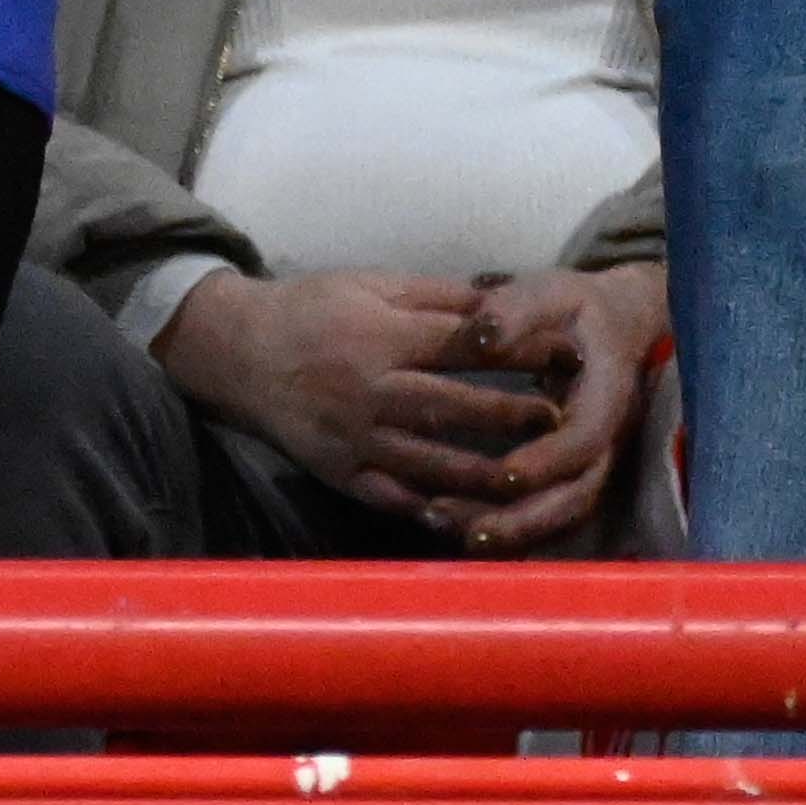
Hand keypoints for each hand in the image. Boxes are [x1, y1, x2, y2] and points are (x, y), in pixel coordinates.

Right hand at [153, 272, 541, 525]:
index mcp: (382, 336)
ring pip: (429, 463)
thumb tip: (504, 305)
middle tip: (561, 422)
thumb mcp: (373, 284)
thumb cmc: (313, 309)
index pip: (464, 347)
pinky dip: (429, 511)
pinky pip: (391, 497)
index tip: (567, 354)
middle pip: (452, 408)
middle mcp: (370, 390)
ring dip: (482, 474)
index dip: (519, 352)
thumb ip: (439, 298)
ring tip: (530, 479)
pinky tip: (467, 520)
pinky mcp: (340, 472)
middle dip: (510, 416)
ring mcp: (355, 437)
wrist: (238, 352)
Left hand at [433, 263, 668, 552]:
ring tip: (449, 529)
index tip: (506, 472)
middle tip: (470, 531)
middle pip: (575, 497)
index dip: (549, 460)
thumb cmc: (575, 311)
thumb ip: (515, 310)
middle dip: (525, 520)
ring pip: (559, 516)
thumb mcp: (550, 293)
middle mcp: (605, 442)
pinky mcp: (570, 478)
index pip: (584, 440)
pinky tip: (453, 524)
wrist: (612, 326)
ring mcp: (591, 466)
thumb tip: (480, 333)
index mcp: (606, 398)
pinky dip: (505, 527)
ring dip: (510, 532)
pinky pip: (544, 515)